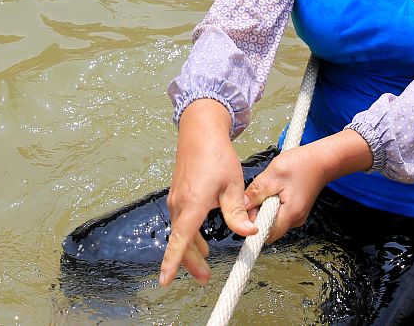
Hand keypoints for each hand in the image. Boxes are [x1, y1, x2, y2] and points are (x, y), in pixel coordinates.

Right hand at [158, 101, 255, 286]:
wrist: (200, 133)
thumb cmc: (216, 155)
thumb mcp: (233, 185)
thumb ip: (237, 213)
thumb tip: (248, 233)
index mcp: (192, 204)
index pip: (180, 239)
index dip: (172, 262)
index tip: (164, 280)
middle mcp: (179, 204)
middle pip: (180, 241)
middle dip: (189, 262)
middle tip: (205, 277)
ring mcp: (176, 200)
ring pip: (180, 233)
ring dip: (190, 249)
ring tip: (204, 265)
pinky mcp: (178, 196)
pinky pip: (181, 222)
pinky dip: (188, 235)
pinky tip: (200, 241)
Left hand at [242, 144, 331, 243]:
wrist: (322, 160)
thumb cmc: (302, 164)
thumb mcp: (273, 174)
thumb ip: (257, 191)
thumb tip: (242, 205)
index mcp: (291, 214)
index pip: (266, 233)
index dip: (252, 224)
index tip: (246, 211)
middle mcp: (295, 220)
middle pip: (268, 227)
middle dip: (258, 213)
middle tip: (258, 194)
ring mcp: (296, 216)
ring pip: (272, 219)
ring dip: (264, 207)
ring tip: (269, 188)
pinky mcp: (295, 210)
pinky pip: (278, 213)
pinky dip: (271, 203)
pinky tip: (274, 189)